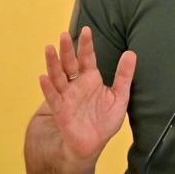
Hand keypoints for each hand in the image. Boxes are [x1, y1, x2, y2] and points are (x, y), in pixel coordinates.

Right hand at [39, 26, 135, 161]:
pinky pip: (52, 98)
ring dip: (52, 63)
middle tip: (64, 34)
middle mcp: (76, 85)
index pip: (87, 58)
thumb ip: (124, 75)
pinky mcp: (60, 111)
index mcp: (91, 79)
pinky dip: (48, 88)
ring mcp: (66, 96)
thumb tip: (131, 53)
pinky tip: (43, 77)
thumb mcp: (120, 95)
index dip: (86, 45)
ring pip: (57, 76)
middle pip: (69, 63)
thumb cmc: (105, 120)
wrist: (93, 143)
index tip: (86, 30)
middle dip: (66, 49)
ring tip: (49, 48)